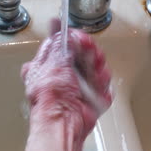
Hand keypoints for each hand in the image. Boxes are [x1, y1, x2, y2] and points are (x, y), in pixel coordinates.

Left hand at [21, 19, 111, 140]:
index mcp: (47, 65)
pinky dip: (102, 84)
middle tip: (91, 55)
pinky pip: (102, 84)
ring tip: (94, 75)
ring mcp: (78, 86)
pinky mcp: (91, 97)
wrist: (63, 122)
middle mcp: (62, 75)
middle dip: (90, 53)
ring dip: (97, 69)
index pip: (63, 44)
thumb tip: (58, 28)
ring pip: (95, 67)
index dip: (74, 38)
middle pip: (83, 54)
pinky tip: (97, 87)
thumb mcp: (53, 62)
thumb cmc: (51, 98)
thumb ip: (59, 44)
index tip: (79, 37)